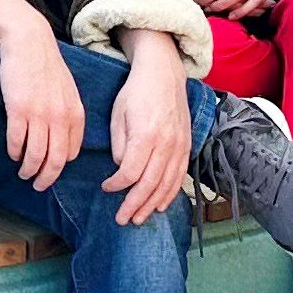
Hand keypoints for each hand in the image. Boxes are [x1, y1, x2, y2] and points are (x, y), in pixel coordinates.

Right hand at [0, 11, 83, 194]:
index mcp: (75, 114)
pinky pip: (16, 142)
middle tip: (37, 185)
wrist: (29, 41)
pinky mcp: (18, 110)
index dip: (60, 167)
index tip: (50, 171)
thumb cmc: (46, 65)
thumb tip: (62, 140)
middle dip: (45, 179)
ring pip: (35, 157)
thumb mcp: (68, 90)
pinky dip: (14, 152)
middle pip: (55, 162)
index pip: (71, 154)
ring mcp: (39, 115)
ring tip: (22, 173)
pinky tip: (11, 153)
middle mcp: (60, 118)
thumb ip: (68, 115)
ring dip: (28, 170)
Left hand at [105, 33, 193, 226]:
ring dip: (152, 205)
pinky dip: (170, 194)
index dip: (116, 186)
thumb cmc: (136, 92)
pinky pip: (179, 176)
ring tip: (139, 218)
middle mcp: (166, 144)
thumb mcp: (118, 114)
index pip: (130, 173)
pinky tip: (160, 205)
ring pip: (166, 185)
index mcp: (145, 135)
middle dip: (134, 205)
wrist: (164, 74)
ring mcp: (179, 146)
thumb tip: (121, 169)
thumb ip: (120, 145)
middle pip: (149, 184)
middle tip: (121, 219)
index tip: (105, 188)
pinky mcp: (187, 146)